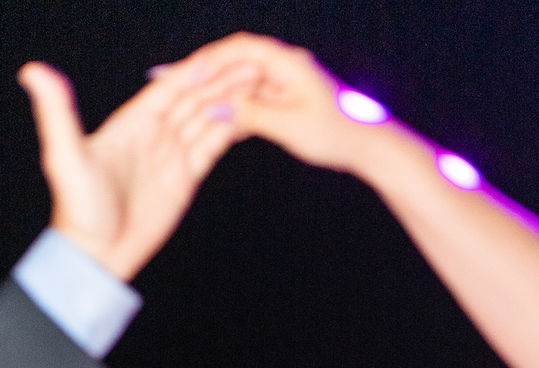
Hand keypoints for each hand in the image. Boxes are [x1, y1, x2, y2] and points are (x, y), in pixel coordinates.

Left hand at [19, 56, 259, 279]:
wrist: (96, 257)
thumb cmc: (78, 210)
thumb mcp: (66, 157)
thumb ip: (57, 112)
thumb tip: (33, 71)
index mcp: (131, 123)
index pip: (170, 87)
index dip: (195, 71)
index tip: (221, 55)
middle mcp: (153, 134)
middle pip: (193, 98)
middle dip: (221, 80)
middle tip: (252, 65)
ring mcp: (170, 156)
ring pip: (206, 119)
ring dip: (230, 99)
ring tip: (259, 84)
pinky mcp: (184, 180)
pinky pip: (210, 148)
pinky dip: (229, 130)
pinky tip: (249, 116)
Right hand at [168, 34, 388, 175]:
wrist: (368, 146)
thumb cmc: (336, 134)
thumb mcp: (289, 126)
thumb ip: (251, 114)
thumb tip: (214, 106)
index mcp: (288, 63)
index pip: (239, 49)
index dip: (208, 59)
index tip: (182, 74)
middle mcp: (285, 65)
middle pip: (235, 60)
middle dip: (203, 71)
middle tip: (170, 83)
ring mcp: (285, 81)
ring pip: (241, 80)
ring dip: (215, 90)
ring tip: (183, 101)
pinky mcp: (286, 98)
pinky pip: (252, 96)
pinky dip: (232, 105)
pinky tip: (211, 118)